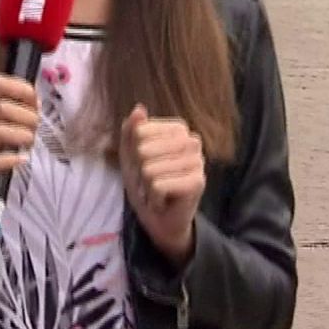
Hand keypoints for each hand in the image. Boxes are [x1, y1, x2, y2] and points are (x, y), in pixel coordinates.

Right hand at [0, 75, 37, 235]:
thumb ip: (1, 113)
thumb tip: (34, 103)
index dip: (23, 90)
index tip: (35, 104)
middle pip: (3, 108)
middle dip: (28, 117)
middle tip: (35, 130)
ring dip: (22, 136)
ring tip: (29, 144)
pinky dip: (10, 160)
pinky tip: (20, 160)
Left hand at [119, 105, 205, 265]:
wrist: (160, 220)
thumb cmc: (146, 184)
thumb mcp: (130, 156)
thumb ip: (131, 132)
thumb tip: (139, 108)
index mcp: (177, 129)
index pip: (140, 132)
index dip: (133, 153)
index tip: (143, 166)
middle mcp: (191, 140)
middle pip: (143, 151)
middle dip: (139, 172)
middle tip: (150, 182)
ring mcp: (197, 160)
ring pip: (150, 170)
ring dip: (146, 188)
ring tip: (157, 192)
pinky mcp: (198, 181)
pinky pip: (159, 186)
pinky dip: (154, 199)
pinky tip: (163, 202)